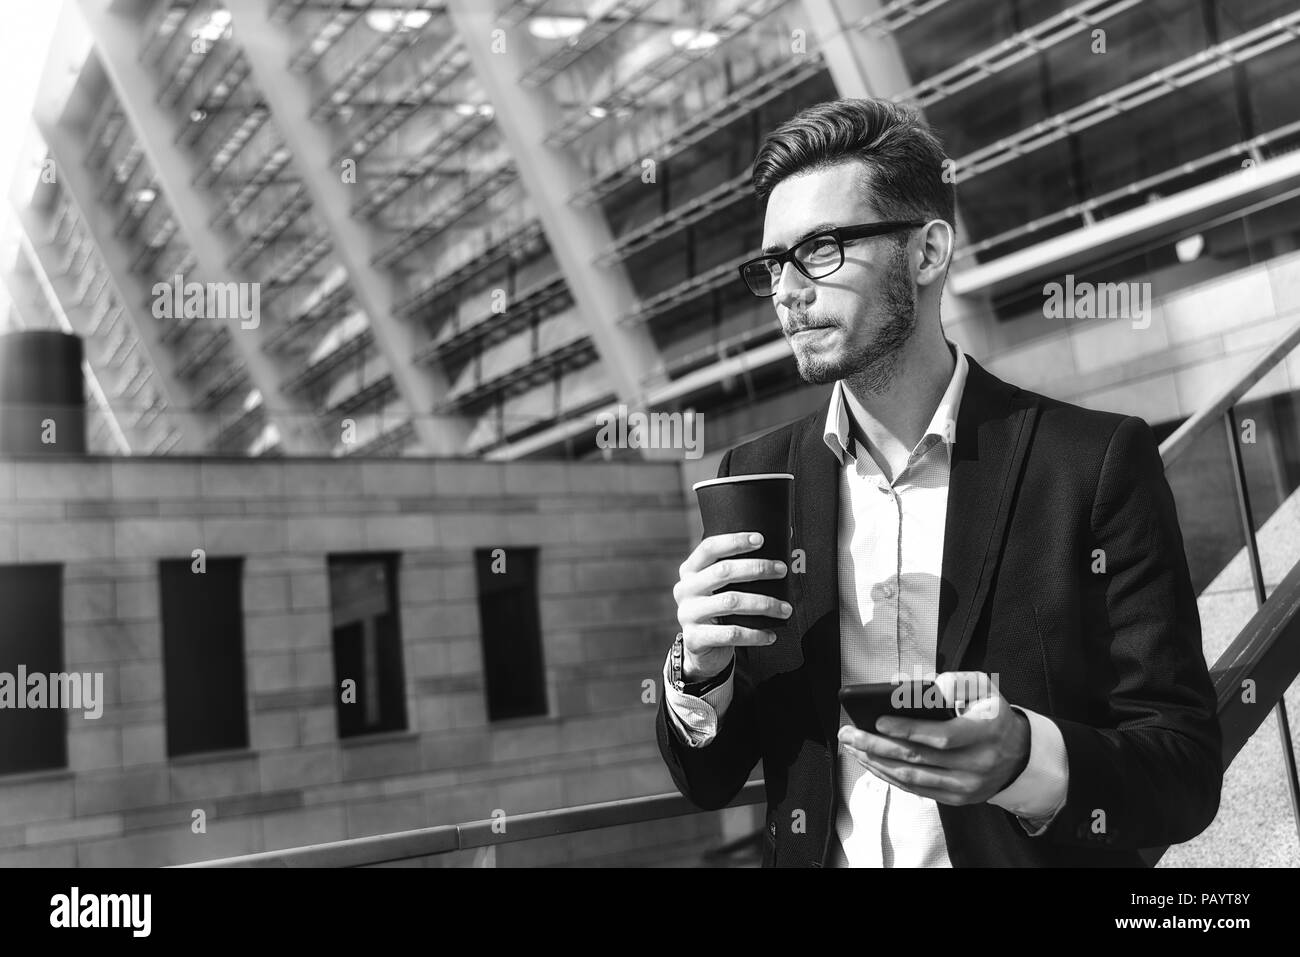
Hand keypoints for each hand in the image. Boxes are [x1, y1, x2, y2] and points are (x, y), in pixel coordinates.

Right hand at [673, 531, 791, 680]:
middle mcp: (685, 589)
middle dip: (757, 568)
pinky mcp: (695, 638)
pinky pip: (731, 634)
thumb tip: (785, 537)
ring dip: (764, 603)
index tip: (761, 539)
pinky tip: (770, 635)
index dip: (735, 541)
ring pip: (731, 602)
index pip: (709, 548)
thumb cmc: (720, 609)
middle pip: (723, 571)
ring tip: (785, 608)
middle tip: (782, 570)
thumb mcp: (721, 587)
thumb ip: (741, 568)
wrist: (702, 648)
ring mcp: (687, 614)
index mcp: (690, 570)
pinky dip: (755, 635)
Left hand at [837, 671, 1030, 805]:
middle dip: (877, 745)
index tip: (878, 721)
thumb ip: (951, 680)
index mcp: (986, 731)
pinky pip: (916, 789)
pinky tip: (871, 762)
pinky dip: (889, 776)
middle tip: (849, 733)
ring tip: (852, 747)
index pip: (943, 736)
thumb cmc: (991, 713)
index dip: (909, 730)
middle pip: (919, 758)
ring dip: (876, 762)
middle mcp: (978, 763)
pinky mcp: (957, 798)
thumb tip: (905, 685)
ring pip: (912, 777)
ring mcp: (967, 786)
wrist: (1018, 754)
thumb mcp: (982, 687)